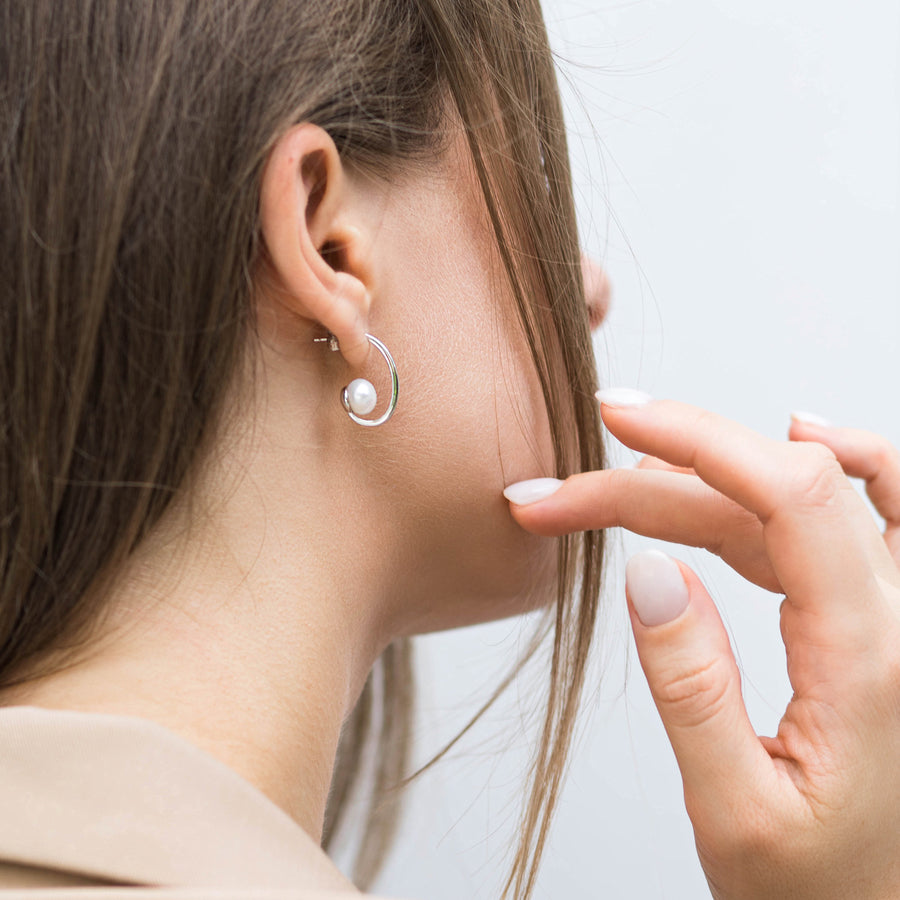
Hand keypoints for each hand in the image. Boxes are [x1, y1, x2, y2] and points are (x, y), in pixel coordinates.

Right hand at [505, 394, 899, 899]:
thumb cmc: (821, 888)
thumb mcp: (736, 813)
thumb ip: (691, 689)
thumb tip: (646, 571)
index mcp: (870, 658)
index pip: (793, 496)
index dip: (699, 439)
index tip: (619, 419)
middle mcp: (897, 616)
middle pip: (772, 488)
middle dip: (655, 476)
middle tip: (561, 497)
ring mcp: (890, 609)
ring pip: (793, 496)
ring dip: (699, 477)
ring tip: (616, 484)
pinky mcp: (870, 614)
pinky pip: (838, 512)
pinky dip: (787, 472)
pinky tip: (763, 448)